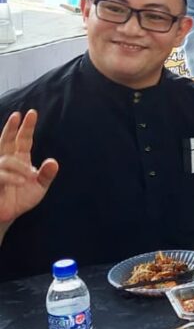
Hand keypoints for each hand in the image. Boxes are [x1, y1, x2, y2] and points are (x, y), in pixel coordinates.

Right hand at [0, 111, 57, 226]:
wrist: (8, 215)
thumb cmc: (21, 199)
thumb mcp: (39, 188)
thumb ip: (46, 175)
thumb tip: (53, 162)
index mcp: (20, 159)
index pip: (23, 139)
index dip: (26, 127)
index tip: (31, 113)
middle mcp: (7, 161)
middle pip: (7, 141)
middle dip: (11, 128)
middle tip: (17, 115)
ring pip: (5, 159)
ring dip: (18, 167)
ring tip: (30, 178)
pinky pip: (1, 175)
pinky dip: (11, 177)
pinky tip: (22, 182)